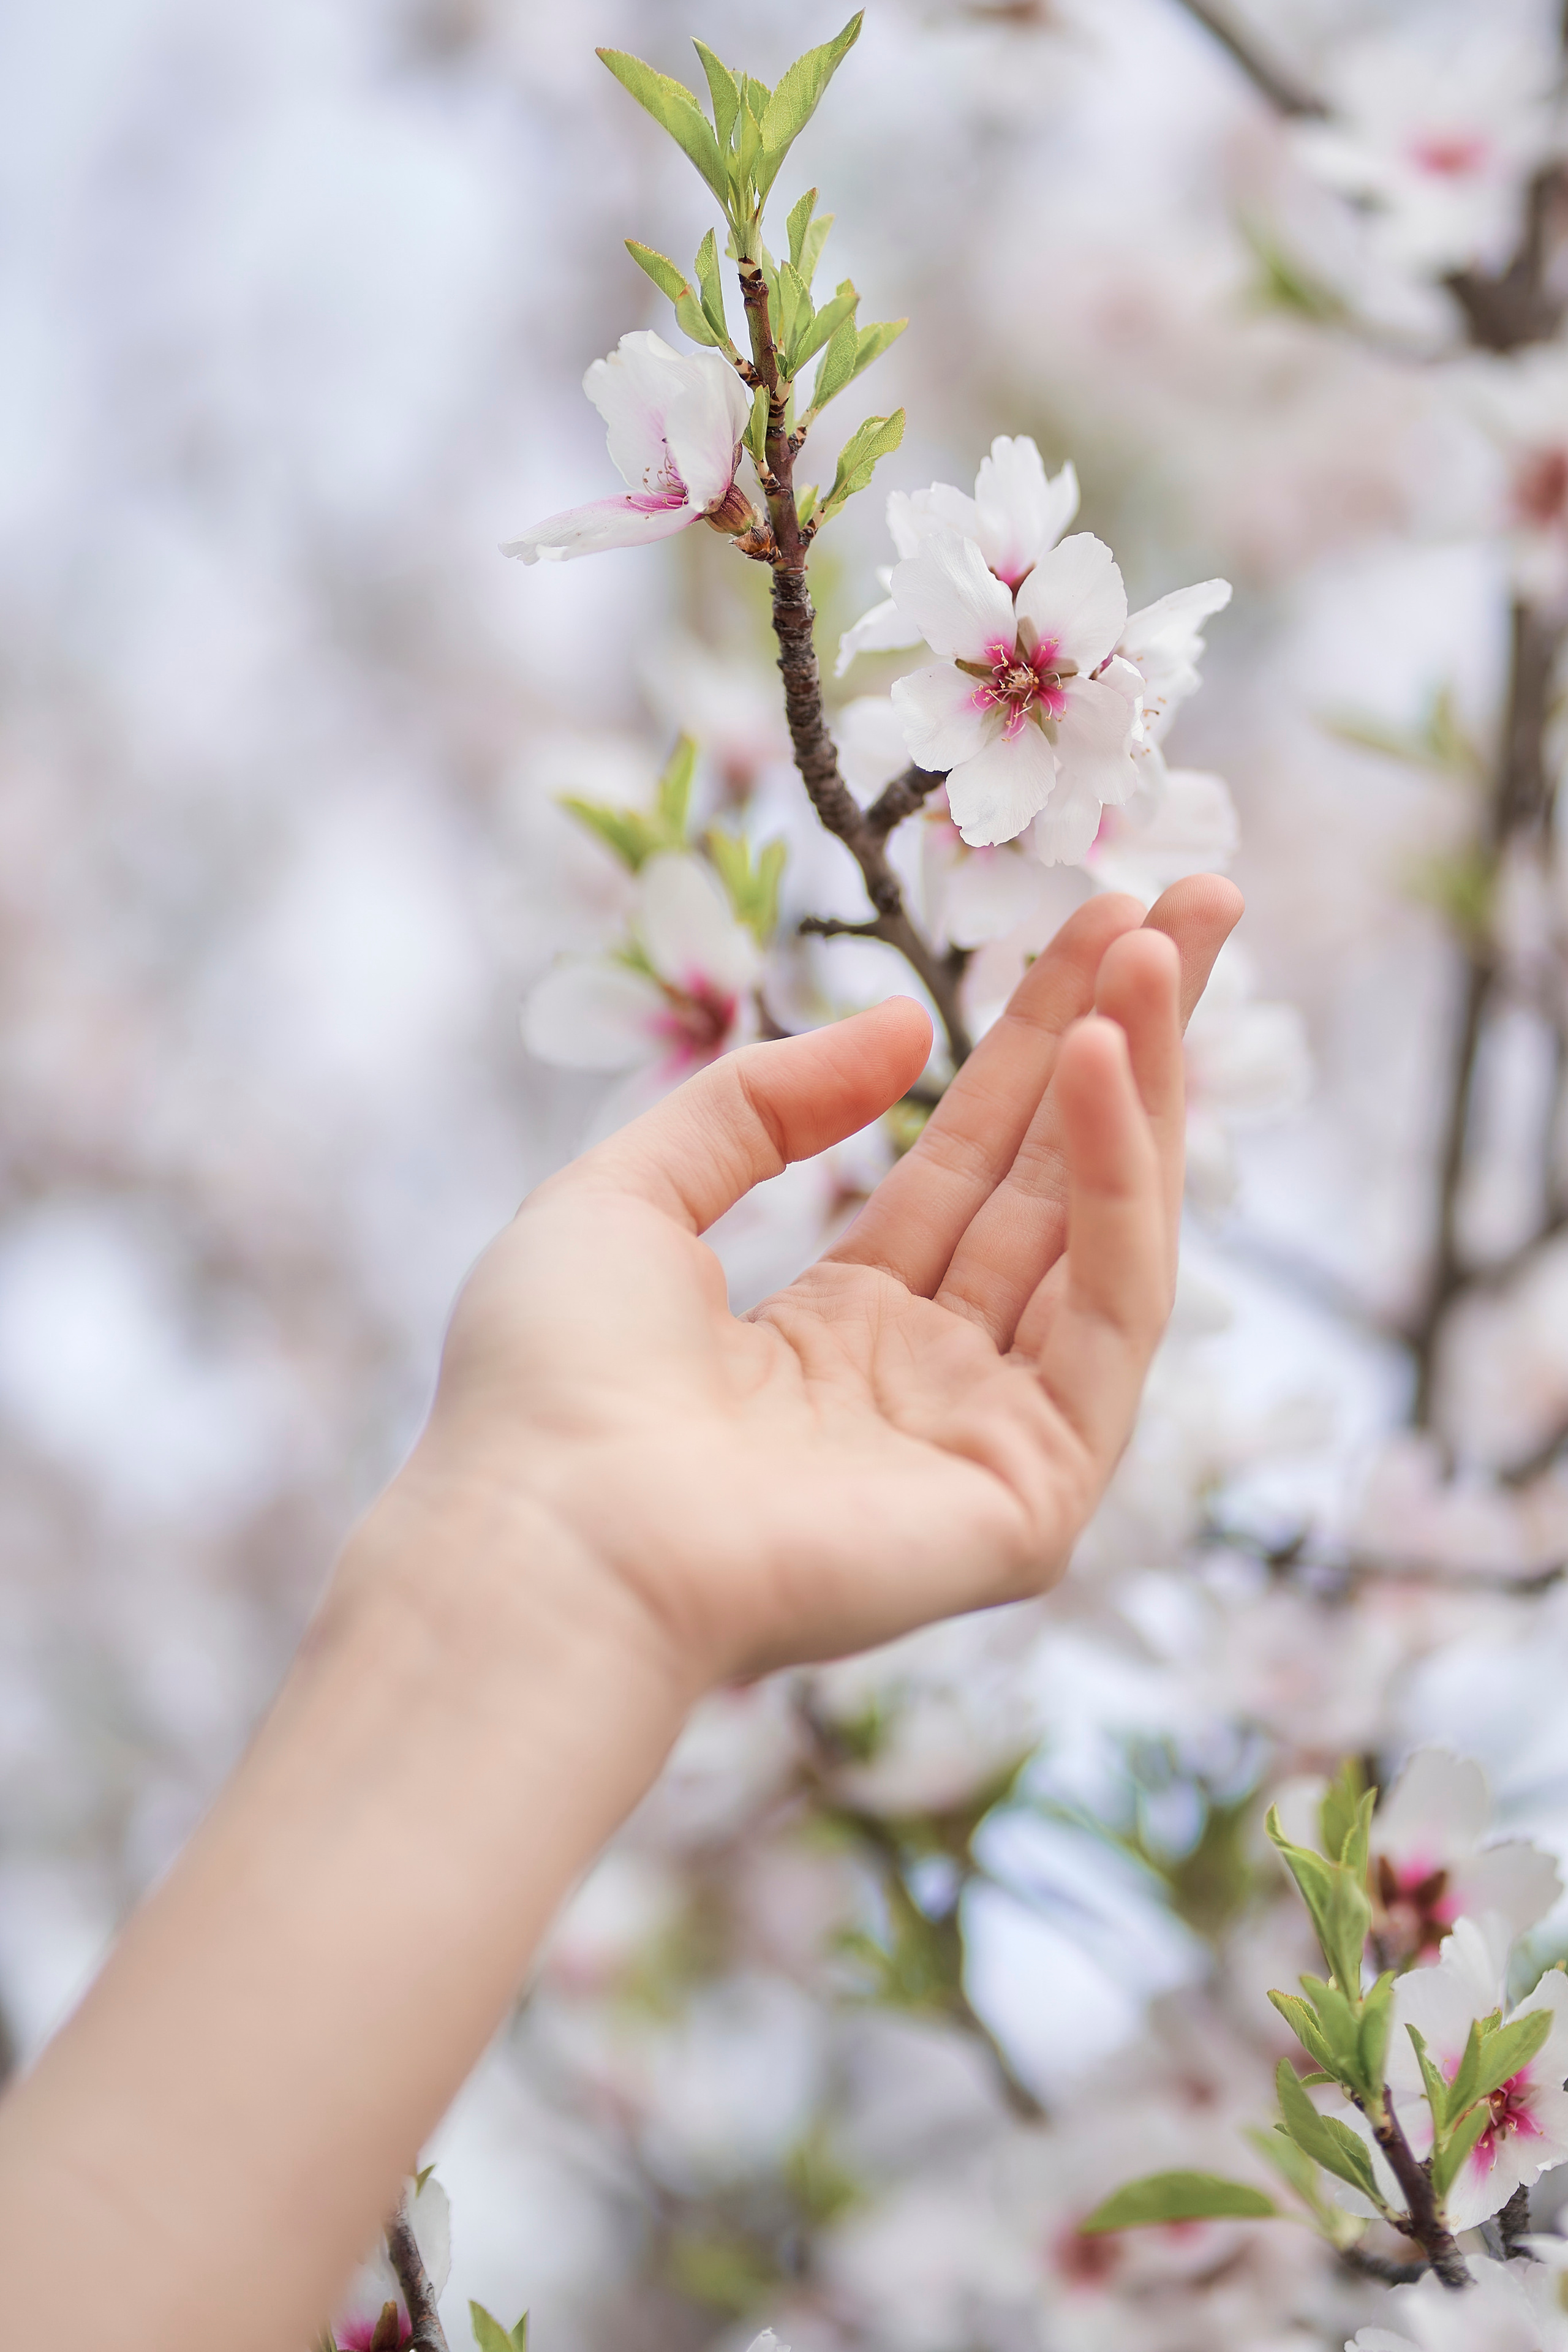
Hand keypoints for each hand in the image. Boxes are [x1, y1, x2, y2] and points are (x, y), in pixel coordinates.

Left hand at [397, 875, 1240, 1689]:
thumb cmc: (549, 1386)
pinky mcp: (1031, 1497)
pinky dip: (1120, 1188)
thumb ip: (759, 1105)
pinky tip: (1102, 1064)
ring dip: (1141, 1085)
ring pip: (1103, 1238)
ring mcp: (987, 1442)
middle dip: (1127, 1040)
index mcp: (837, 1332)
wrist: (543, 1537)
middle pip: (1057, 1183)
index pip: (972, 1166)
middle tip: (1197, 893)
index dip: (1032, 1044)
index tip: (1099, 923)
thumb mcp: (629, 1194)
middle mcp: (927, 1382)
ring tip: (1166, 945)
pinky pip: (1105, 1318)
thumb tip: (903, 1025)